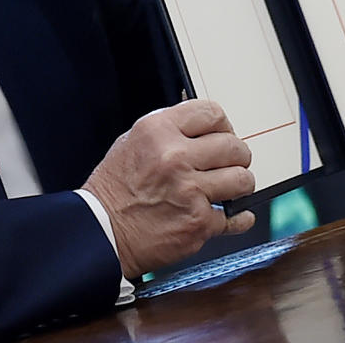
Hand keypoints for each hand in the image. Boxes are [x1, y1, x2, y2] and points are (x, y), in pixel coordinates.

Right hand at [82, 99, 255, 278]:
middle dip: (237, 156)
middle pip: (233, 146)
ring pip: (242, 179)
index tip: (224, 135)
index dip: (223, 125)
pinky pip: (236, 217)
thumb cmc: (114, 189)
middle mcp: (175, 157)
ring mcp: (189, 191)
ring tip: (228, 189)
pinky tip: (227, 215)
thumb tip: (202, 128)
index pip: (212, 113)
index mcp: (158, 131)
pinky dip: (236, 218)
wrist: (101, 232)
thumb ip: (168, 130)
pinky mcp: (198, 222)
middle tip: (230, 164)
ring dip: (239, 185)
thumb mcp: (132, 141)